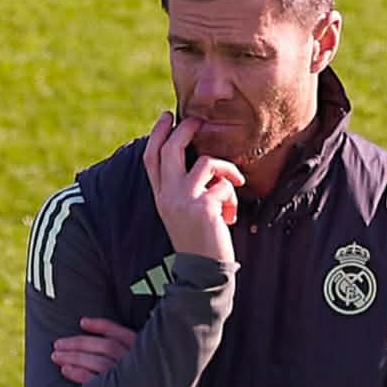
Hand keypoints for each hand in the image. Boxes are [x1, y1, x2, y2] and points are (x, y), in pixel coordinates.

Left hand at [52, 317, 136, 384]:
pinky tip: (66, 370)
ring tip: (56, 356)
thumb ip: (128, 355)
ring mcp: (128, 381)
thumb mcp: (144, 369)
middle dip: (79, 342)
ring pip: (97, 361)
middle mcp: (137, 365)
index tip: (82, 322)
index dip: (101, 326)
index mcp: (145, 355)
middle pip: (105, 346)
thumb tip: (100, 339)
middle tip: (58, 343)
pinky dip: (78, 373)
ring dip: (73, 356)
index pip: (121, 334)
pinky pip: (94, 381)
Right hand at [143, 111, 244, 262]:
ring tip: (234, 184)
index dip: (157, 134)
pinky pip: (224, 184)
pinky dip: (232, 196)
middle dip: (186, 129)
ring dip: (226, 170)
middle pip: (171, 149)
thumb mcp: (183, 212)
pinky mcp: (203, 207)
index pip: (151, 157)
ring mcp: (184, 200)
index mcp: (161, 196)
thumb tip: (200, 161)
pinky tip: (230, 216)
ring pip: (205, 162)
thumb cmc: (199, 239)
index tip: (166, 116)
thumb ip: (185, 188)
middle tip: (198, 122)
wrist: (202, 270)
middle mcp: (168, 195)